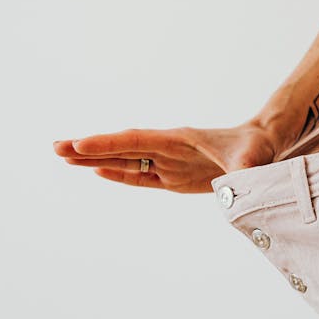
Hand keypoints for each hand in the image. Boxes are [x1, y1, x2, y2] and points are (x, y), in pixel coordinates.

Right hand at [53, 121, 283, 192]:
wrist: (262, 147)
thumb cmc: (257, 149)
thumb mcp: (253, 158)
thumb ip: (246, 168)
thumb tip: (244, 178)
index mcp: (179, 140)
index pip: (136, 141)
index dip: (108, 144)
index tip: (80, 145)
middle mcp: (168, 149)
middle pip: (122, 148)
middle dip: (89, 148)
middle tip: (56, 148)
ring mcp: (169, 162)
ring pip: (125, 161)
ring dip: (96, 160)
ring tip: (64, 158)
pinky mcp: (174, 177)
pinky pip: (141, 176)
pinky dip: (118, 174)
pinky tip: (97, 171)